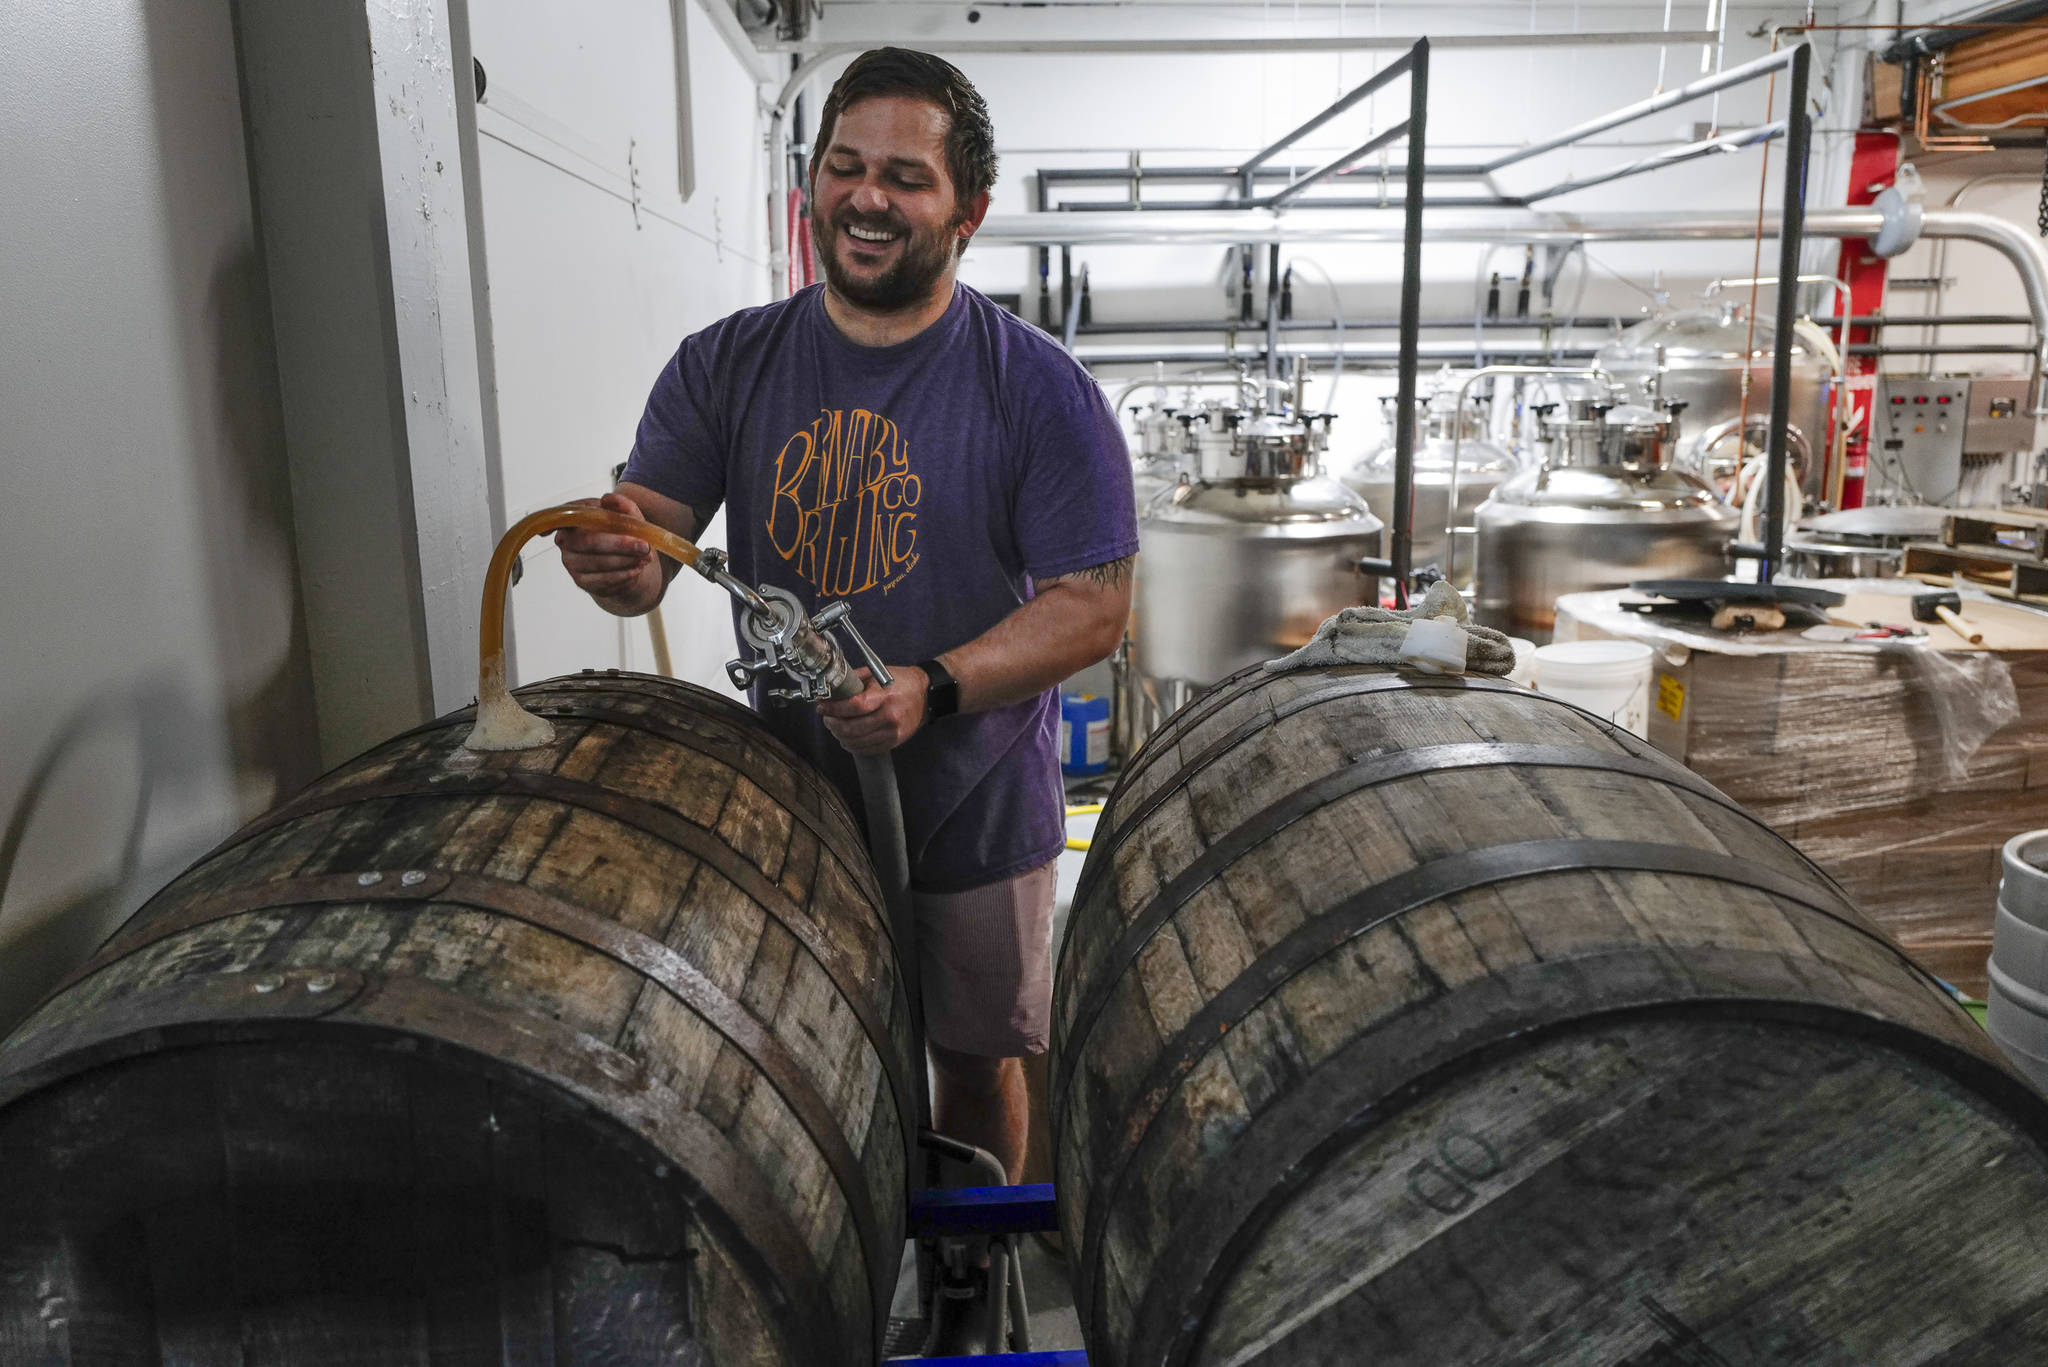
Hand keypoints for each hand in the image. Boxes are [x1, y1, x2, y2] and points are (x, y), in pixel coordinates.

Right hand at [556, 491, 662, 611]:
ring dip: (625, 562)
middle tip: (645, 547)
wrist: (622, 556)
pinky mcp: (581, 581)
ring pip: (598, 564)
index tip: (633, 532)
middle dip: (621, 546)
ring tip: (645, 558)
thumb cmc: (619, 531)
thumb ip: (620, 504)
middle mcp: (566, 541)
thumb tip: (608, 499)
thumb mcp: (625, 514)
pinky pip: (602, 581)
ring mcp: (571, 563)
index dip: (607, 527)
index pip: (583, 521)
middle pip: (590, 543)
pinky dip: (623, 576)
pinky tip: (636, 570)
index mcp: (573, 518)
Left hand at [817, 666, 927, 755]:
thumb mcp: (877, 673)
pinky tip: (848, 738)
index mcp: (884, 696)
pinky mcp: (894, 742)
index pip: (854, 707)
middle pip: (852, 728)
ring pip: (856, 742)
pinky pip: (867, 750)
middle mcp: (890, 716)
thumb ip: (854, 681)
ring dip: (840, 736)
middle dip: (832, 724)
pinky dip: (853, 746)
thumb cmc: (900, 682)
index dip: (833, 709)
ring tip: (835, 728)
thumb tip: (830, 690)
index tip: (822, 708)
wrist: (925, 695)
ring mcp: (893, 732)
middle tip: (826, 718)